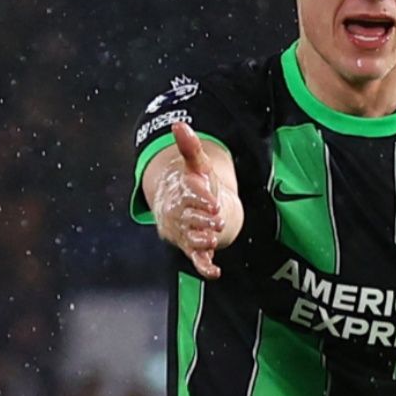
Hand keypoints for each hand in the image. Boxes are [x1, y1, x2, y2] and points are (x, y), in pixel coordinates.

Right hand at [152, 122, 244, 279]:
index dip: (201, 197)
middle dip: (202, 218)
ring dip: (202, 238)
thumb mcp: (196, 167)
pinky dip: (204, 267)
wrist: (186, 209)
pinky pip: (197, 260)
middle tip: (216, 218)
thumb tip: (179, 124)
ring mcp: (187, 233)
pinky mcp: (193, 249)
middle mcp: (182, 216)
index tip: (213, 198)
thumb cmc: (194, 186)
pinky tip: (215, 271)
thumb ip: (190, 148)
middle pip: (190, 218)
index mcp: (182, 194)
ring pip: (192, 238)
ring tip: (213, 237)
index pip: (189, 195)